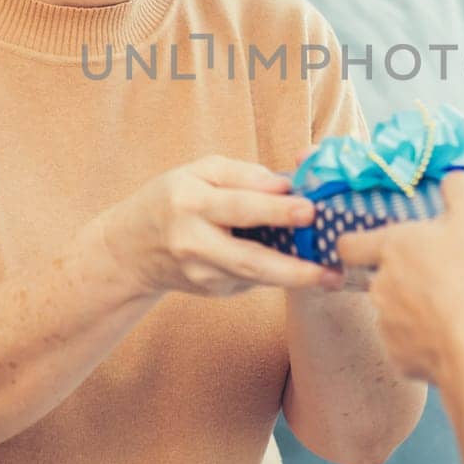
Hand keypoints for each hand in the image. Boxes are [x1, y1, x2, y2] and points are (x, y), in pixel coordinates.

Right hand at [94, 154, 339, 297]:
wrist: (131, 248)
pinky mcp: (212, 291)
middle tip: (329, 268)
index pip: (239, 207)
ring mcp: (202, 274)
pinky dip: (278, 274)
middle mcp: (194, 243)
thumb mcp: (198, 172)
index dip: (275, 210)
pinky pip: (251, 279)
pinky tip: (303, 272)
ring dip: (295, 278)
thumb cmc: (173, 198)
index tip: (310, 210)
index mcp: (189, 203)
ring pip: (255, 277)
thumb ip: (243, 175)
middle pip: (249, 258)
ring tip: (332, 276)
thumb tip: (286, 184)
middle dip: (292, 266)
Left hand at [337, 173, 463, 389]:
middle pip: (385, 278)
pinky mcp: (400, 357)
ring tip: (463, 308)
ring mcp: (386, 324)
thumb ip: (459, 189)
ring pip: (401, 312)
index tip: (380, 247)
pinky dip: (430, 341)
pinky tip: (458, 334)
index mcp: (391, 248)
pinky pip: (412, 344)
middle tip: (450, 280)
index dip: (359, 244)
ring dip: (425, 309)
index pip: (349, 244)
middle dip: (413, 279)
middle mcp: (379, 285)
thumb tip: (452, 179)